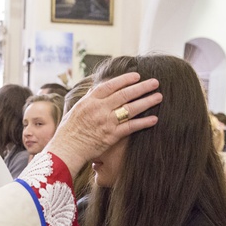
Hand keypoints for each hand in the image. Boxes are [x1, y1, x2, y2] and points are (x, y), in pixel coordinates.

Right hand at [46, 73, 161, 175]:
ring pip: (131, 108)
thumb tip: (96, 89)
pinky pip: (131, 127)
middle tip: (155, 82)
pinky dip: (143, 122)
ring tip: (158, 96)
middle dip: (141, 87)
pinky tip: (154, 119)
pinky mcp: (112, 135)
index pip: (110, 85)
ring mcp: (106, 122)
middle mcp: (99, 109)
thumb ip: (88, 99)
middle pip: (124, 94)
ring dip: (147, 101)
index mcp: (90, 101)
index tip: (137, 75)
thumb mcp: (76, 110)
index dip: (125, 79)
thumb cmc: (69, 131)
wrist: (67, 149)